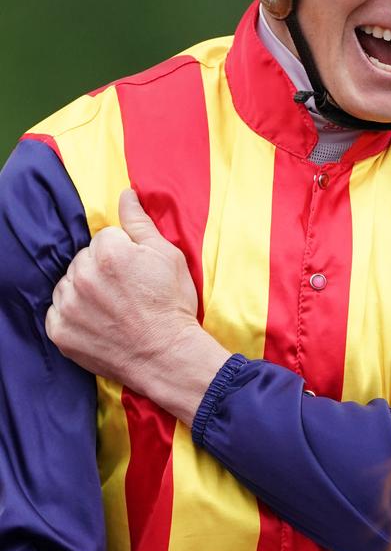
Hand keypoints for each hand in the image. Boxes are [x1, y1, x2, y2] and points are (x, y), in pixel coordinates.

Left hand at [46, 189, 229, 423]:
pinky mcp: (60, 331)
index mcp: (108, 251)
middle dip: (101, 270)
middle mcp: (83, 275)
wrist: (168, 356)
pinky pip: (57, 312)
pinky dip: (72, 315)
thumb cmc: (172, 305)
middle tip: (127, 292)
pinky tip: (98, 322)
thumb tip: (125, 194)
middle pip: (84, 259)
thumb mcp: (168, 256)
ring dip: (84, 291)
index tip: (137, 273)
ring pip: (69, 284)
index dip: (125, 253)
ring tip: (112, 308)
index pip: (105, 238)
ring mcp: (68, 305)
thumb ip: (140, 223)